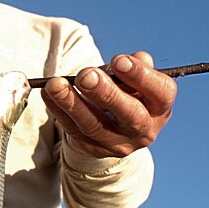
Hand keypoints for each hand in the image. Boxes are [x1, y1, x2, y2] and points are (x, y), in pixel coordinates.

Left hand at [41, 52, 177, 158]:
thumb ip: (136, 66)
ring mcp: (117, 143)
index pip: (160, 93)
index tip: (119, 60)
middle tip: (86, 75)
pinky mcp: (91, 148)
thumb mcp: (135, 78)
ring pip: (94, 125)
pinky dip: (58, 109)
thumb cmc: (125, 92)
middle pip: (129, 114)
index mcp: (159, 107)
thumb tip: (134, 58)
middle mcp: (143, 130)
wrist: (112, 126)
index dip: (141, 76)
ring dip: (72, 102)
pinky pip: (72, 129)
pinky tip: (48, 93)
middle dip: (106, 93)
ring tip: (55, 84)